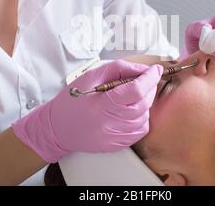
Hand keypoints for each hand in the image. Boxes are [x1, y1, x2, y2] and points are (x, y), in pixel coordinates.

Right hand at [12, 60, 162, 162]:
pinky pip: (140, 130)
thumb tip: (143, 70)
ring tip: (132, 96)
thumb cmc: (73, 100)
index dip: (149, 78)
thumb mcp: (92, 76)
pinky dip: (141, 117)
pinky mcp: (118, 145)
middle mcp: (110, 123)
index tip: (156, 70)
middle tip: (145, 80)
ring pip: (145, 117)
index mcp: (102, 104)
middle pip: (143, 103)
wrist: (58, 128)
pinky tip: (129, 110)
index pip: (136, 90)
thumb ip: (120, 69)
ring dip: (145, 103)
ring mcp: (115, 137)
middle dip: (149, 88)